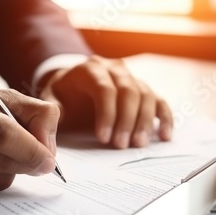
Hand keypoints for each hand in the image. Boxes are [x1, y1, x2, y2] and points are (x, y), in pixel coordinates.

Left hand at [39, 55, 172, 147]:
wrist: (72, 82)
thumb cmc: (62, 94)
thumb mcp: (51, 98)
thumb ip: (52, 111)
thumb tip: (53, 128)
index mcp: (90, 69)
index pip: (105, 89)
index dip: (107, 114)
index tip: (103, 138)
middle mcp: (114, 69)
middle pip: (129, 91)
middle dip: (126, 120)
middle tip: (122, 145)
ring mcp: (130, 77)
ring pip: (146, 95)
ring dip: (144, 121)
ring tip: (138, 144)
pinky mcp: (142, 89)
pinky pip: (158, 100)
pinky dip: (164, 117)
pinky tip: (164, 136)